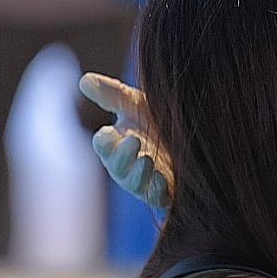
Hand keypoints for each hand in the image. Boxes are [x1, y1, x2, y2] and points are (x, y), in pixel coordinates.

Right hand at [80, 72, 172, 209]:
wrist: (193, 133)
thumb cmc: (157, 118)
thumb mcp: (136, 103)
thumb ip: (111, 94)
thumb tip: (84, 80)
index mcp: (117, 144)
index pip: (103, 145)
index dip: (104, 141)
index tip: (109, 132)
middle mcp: (128, 165)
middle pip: (117, 166)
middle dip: (122, 156)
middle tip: (134, 141)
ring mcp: (146, 181)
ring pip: (135, 183)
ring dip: (139, 173)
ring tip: (147, 160)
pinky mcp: (166, 193)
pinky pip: (157, 197)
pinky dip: (157, 190)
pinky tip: (162, 179)